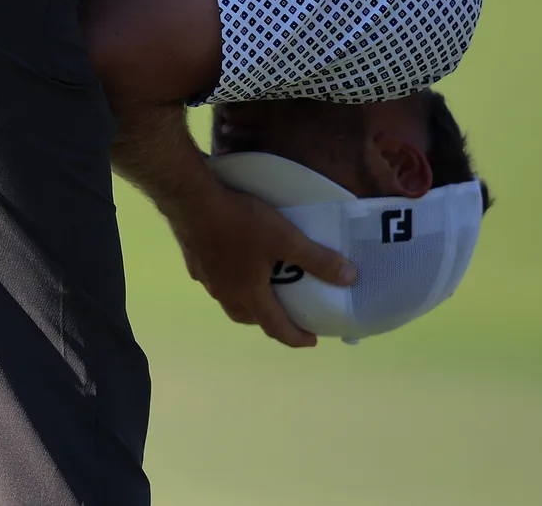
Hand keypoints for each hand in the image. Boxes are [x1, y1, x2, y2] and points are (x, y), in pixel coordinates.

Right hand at [160, 178, 356, 347]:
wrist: (192, 201)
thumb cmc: (240, 222)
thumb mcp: (286, 238)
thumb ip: (317, 259)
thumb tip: (349, 278)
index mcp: (248, 293)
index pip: (275, 327)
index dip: (295, 337)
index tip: (312, 341)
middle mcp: (225, 293)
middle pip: (248, 317)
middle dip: (269, 321)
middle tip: (286, 313)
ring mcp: (206, 278)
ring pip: (229, 301)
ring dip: (247, 302)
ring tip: (260, 288)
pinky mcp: (194, 262)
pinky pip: (216, 281)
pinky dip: (229, 281)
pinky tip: (232, 262)